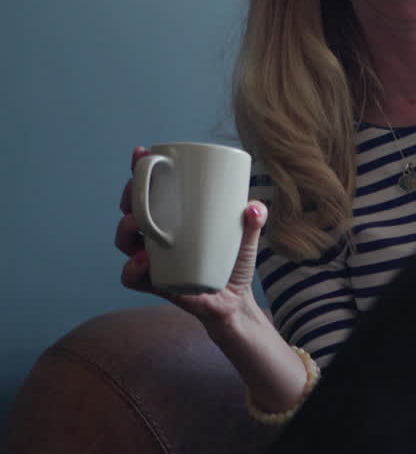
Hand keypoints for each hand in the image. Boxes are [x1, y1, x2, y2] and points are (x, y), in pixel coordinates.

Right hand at [115, 146, 266, 328]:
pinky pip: (131, 276)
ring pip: (124, 240)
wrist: (233, 302)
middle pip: (129, 210)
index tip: (142, 152)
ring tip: (136, 225)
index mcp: (173, 218)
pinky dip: (132, 268)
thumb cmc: (234, 264)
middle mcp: (157, 236)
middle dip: (128, 197)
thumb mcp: (247, 238)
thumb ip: (254, 222)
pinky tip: (142, 261)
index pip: (151, 191)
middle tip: (136, 193)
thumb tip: (254, 206)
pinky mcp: (155, 283)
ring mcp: (152, 259)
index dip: (140, 171)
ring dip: (124, 229)